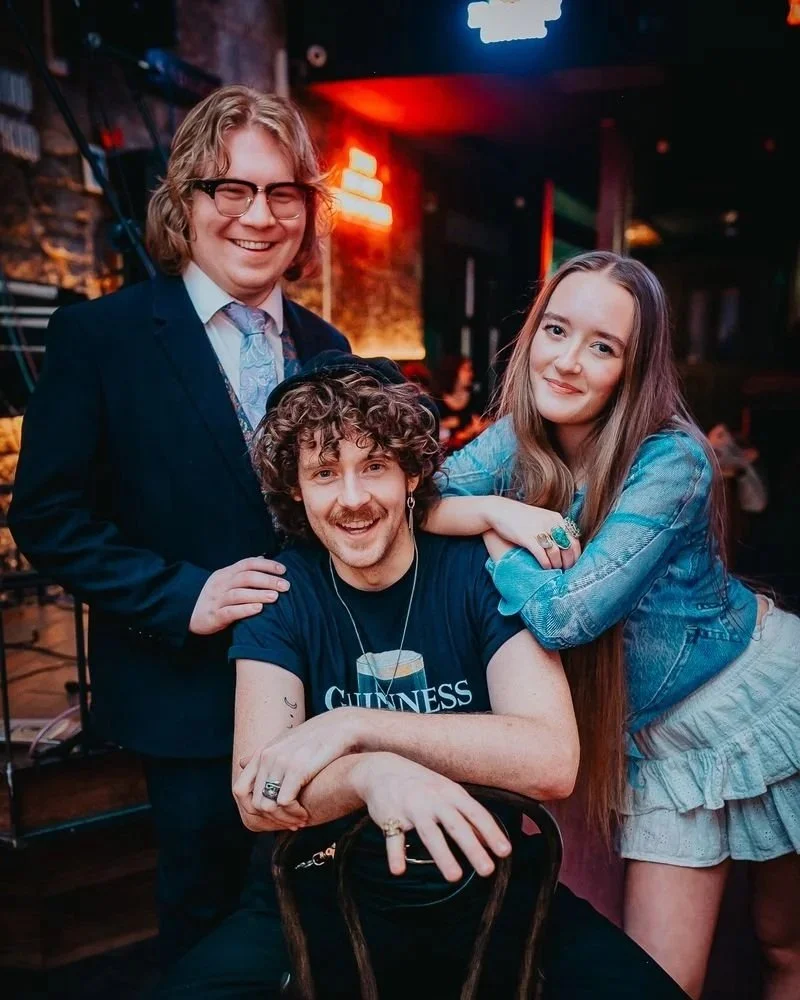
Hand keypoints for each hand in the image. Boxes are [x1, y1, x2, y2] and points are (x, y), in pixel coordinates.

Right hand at [189, 557, 288, 634]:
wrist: (187, 613)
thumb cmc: (214, 597)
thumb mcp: (225, 580)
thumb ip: (243, 571)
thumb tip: (263, 558)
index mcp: (226, 573)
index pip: (248, 564)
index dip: (266, 565)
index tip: (283, 570)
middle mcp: (221, 584)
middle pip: (246, 578)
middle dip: (268, 580)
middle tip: (286, 586)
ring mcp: (216, 600)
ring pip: (239, 594)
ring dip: (259, 594)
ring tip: (276, 597)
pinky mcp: (214, 616)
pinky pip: (230, 612)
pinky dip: (245, 610)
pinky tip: (259, 609)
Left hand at [235, 708, 360, 817]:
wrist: (344, 726)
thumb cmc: (318, 737)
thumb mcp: (285, 741)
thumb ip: (264, 755)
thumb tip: (240, 762)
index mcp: (262, 752)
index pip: (239, 790)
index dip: (251, 810)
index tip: (272, 816)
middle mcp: (267, 756)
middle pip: (252, 803)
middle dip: (269, 820)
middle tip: (289, 823)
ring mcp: (281, 762)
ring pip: (266, 806)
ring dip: (282, 820)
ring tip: (298, 821)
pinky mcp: (297, 769)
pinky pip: (284, 803)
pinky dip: (293, 814)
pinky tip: (305, 815)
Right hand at [351, 753, 511, 882]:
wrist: (381, 769)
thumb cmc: (422, 785)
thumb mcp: (447, 794)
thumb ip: (467, 816)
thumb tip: (490, 840)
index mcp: (451, 794)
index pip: (476, 813)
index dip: (491, 832)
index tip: (505, 851)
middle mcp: (433, 800)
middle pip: (456, 825)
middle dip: (473, 847)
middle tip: (488, 870)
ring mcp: (412, 808)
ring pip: (430, 833)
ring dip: (443, 855)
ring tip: (455, 877)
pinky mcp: (390, 818)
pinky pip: (393, 838)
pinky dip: (396, 853)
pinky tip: (399, 870)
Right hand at [487, 497, 580, 568]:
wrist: (499, 510)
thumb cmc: (520, 516)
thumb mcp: (541, 517)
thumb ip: (553, 527)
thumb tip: (564, 545)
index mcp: (556, 518)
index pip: (574, 539)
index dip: (576, 554)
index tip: (574, 563)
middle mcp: (550, 523)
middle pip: (567, 547)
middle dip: (568, 562)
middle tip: (566, 570)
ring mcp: (538, 530)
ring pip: (555, 552)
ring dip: (557, 564)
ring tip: (555, 570)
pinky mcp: (527, 538)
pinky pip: (541, 555)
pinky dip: (546, 563)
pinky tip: (545, 568)